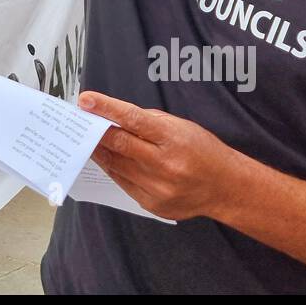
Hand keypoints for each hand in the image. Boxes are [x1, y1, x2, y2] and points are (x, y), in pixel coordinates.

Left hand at [80, 91, 246, 221]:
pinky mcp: (152, 203)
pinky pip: (122, 182)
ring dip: (99, 150)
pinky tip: (105, 158)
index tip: (86, 100)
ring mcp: (158, 187)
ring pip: (116, 164)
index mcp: (172, 139)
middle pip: (119, 144)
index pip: (132, 119)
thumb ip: (147, 122)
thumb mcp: (180, 126)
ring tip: (87, 138)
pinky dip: (112, 168)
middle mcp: (164, 164)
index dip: (106, 108)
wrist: (225, 187)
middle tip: (80, 120)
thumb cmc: (202, 150)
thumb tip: (113, 117)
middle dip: (95, 130)